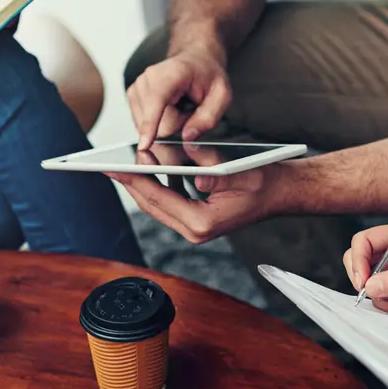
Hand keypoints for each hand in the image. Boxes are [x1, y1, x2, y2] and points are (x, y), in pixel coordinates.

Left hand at [107, 144, 283, 243]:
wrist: (278, 194)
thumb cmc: (261, 181)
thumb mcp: (236, 171)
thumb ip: (209, 166)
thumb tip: (188, 157)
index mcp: (202, 222)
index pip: (158, 199)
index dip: (136, 179)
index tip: (116, 165)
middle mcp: (194, 231)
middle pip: (150, 205)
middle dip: (130, 183)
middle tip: (109, 164)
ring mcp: (193, 229)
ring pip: (155, 205)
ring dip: (140, 184)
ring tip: (120, 166)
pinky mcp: (194, 221)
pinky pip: (167, 203)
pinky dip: (155, 186)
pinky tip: (146, 169)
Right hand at [127, 47, 230, 149]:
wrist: (194, 60)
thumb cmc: (207, 75)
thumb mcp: (221, 95)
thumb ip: (208, 117)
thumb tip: (188, 137)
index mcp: (171, 73)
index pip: (156, 101)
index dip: (150, 123)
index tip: (144, 143)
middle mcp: (147, 79)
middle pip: (159, 124)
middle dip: (177, 125)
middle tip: (189, 107)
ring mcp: (137, 88)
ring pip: (153, 128)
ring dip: (170, 123)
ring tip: (180, 106)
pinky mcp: (133, 98)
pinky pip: (147, 126)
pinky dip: (160, 122)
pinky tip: (169, 108)